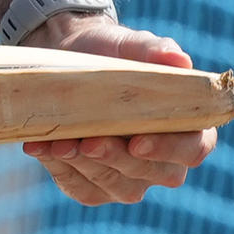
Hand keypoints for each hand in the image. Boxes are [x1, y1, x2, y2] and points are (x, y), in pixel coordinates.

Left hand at [18, 17, 221, 206]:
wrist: (69, 61)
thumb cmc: (112, 53)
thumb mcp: (131, 45)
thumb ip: (156, 51)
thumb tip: (179, 61)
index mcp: (187, 128)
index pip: (193, 149)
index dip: (169, 150)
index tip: (138, 142)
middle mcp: (164, 162)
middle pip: (152, 174)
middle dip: (117, 159)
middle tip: (88, 142)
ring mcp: (131, 180)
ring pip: (115, 186)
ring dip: (85, 167)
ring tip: (58, 143)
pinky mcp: (96, 188)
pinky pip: (82, 189)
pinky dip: (60, 170)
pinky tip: (40, 148)